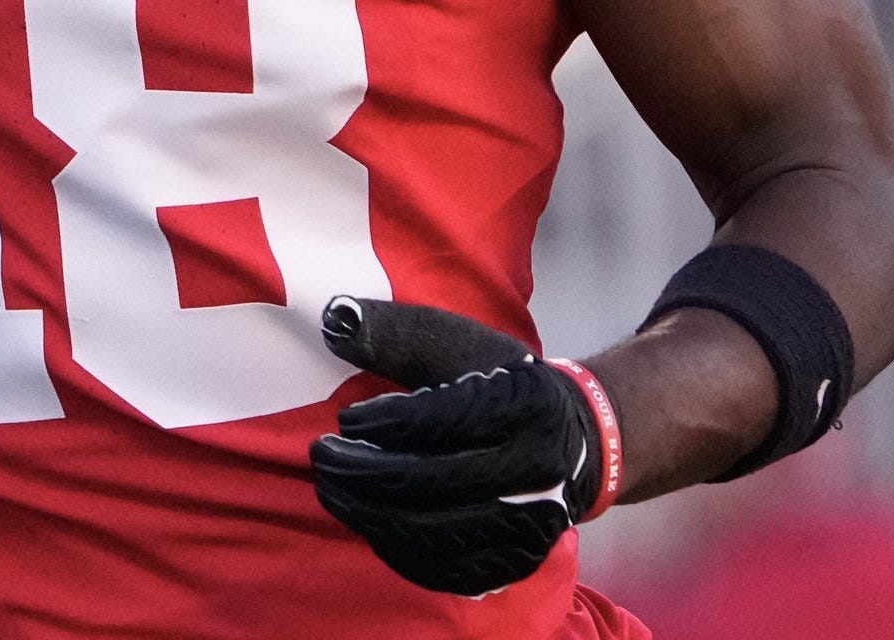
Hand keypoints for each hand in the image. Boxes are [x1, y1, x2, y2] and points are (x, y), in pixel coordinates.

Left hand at [307, 296, 611, 596]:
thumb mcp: (456, 342)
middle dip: (363, 474)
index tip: (345, 420)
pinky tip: (369, 523)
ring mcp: (532, 525)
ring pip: (435, 536)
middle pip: (432, 483)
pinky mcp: (518, 562)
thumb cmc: (499, 382)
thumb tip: (332, 321)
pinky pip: (447, 573)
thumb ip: (394, 333)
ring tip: (333, 490)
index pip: (444, 421)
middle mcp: (536, 469)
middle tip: (323, 458)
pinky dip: (399, 552)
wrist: (570, 440)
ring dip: (370, 516)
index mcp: (526, 404)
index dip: (385, 425)